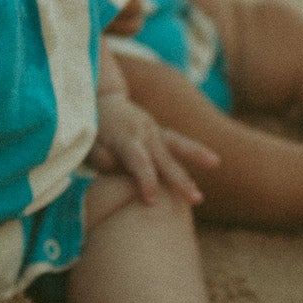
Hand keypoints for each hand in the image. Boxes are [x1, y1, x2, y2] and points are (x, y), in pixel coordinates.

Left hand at [89, 90, 217, 204]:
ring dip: (196, 156)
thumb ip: (100, 157)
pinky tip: (213, 161)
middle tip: (195, 199)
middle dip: (180, 180)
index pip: (137, 162)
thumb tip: (115, 167)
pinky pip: (178, 142)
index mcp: (124, 137)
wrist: (100, 100)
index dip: (145, 181)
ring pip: (177, 145)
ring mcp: (153, 130)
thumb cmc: (89, 129)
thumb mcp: (87, 143)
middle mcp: (142, 132)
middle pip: (164, 158)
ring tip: (215, 163)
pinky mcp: (159, 132)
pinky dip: (195, 151)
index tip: (152, 201)